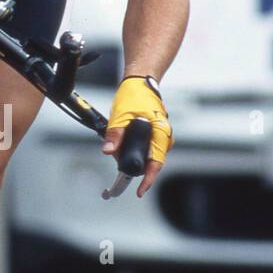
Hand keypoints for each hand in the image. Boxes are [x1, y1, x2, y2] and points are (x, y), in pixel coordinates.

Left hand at [102, 75, 172, 197]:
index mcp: (161, 132)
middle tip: (115, 153)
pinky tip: (121, 139)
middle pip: (148, 162)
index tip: (139, 190)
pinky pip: (143, 148)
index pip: (156, 163)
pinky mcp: (154, 135)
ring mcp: (159, 137)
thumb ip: (115, 134)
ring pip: (144, 156)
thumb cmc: (135, 95)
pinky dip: (131, 148)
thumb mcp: (121, 114)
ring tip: (116, 142)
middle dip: (130, 163)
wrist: (141, 82)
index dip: (148, 180)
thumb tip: (109, 151)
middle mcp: (163, 137)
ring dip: (129, 154)